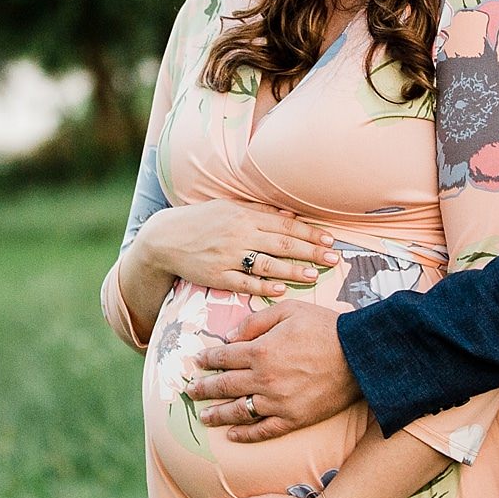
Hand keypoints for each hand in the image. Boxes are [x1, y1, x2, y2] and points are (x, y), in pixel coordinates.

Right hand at [134, 201, 339, 298]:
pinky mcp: (217, 276)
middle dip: (311, 251)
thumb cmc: (200, 221)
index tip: (329, 239)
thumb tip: (289, 213)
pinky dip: (263, 287)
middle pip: (282, 243)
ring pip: (267, 265)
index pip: (284, 224)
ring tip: (313, 275)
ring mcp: (228, 256)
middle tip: (333, 258)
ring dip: (292, 270)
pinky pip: (244, 283)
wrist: (165, 238)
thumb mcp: (228, 208)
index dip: (309, 232)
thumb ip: (259, 212)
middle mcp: (239, 234)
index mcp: (244, 216)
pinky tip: (280, 289)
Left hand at [188, 300, 360, 441]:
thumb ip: (256, 321)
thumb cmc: (325, 327)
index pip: (224, 357)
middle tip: (190, 391)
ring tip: (204, 416)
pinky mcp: (293, 419)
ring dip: (218, 414)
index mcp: (261, 350)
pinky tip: (233, 435)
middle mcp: (264, 379)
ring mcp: (278, 402)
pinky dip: (246, 435)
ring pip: (239, 411)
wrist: (360, 356)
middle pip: (225, 385)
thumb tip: (229, 336)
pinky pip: (263, 431)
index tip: (197, 362)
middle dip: (204, 388)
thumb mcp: (288, 310)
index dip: (208, 360)